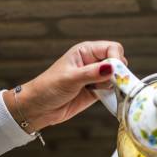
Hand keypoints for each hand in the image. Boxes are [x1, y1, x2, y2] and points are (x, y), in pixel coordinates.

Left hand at [3, 41, 126, 132]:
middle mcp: (93, 62)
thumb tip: (112, 67)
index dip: (116, 58)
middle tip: (109, 83)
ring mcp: (96, 77)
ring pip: (117, 77)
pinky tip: (104, 96)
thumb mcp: (70, 79)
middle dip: (118, 73)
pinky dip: (113, 94)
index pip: (111, 48)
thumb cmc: (48, 88)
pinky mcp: (97, 91)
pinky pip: (112, 90)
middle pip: (117, 62)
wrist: (39, 108)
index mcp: (85, 51)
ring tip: (101, 91)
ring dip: (115, 85)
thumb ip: (92, 73)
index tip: (114, 72)